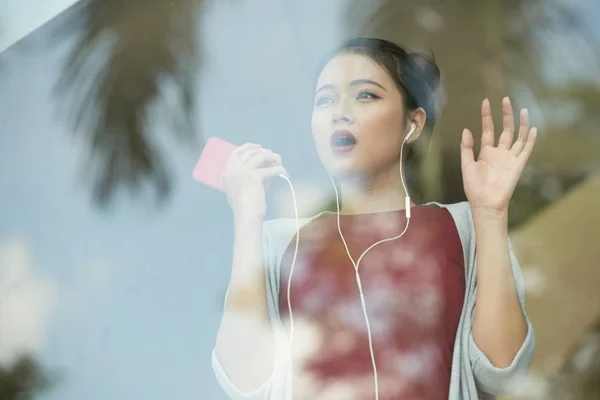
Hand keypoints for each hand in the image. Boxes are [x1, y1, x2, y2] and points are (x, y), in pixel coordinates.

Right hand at [222, 143, 288, 221]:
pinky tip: (285, 174)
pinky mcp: (255, 176)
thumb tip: (266, 166)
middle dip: (264, 152)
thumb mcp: (240, 188)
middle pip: (251, 152)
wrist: (246, 216)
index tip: (259, 148)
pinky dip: (281, 169)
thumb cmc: (243, 206)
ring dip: (273, 158)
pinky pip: (272, 168)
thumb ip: (247, 175)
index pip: (237, 152)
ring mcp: (243, 171)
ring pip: (262, 156)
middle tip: (273, 157)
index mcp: (227, 172)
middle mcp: (233, 169)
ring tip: (279, 163)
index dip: (249, 147)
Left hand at [461, 97, 536, 215]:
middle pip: (504, 129)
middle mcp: (499, 152)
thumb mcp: (466, 165)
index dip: (487, 116)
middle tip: (505, 99)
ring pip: (518, 136)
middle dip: (505, 114)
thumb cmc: (474, 187)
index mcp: (486, 152)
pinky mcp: (518, 165)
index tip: (486, 102)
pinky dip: (530, 139)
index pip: (487, 129)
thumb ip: (466, 148)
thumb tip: (466, 129)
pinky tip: (533, 128)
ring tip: (522, 109)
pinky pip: (526, 150)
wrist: (485, 203)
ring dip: (520, 123)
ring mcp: (510, 158)